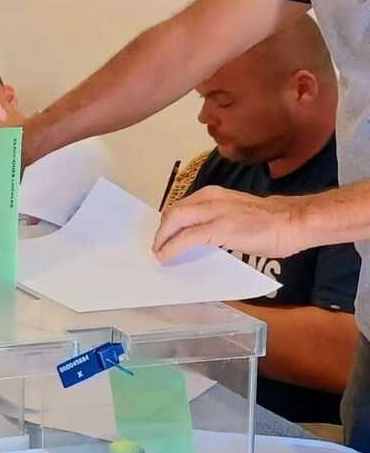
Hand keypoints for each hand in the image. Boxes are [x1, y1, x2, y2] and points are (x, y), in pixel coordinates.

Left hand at [152, 186, 306, 263]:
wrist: (295, 221)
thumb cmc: (272, 221)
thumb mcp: (236, 213)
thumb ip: (217, 219)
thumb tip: (202, 234)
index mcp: (213, 195)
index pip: (182, 206)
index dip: (169, 222)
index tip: (163, 235)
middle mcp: (210, 198)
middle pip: (172, 212)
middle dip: (161, 231)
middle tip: (158, 246)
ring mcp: (214, 212)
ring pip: (174, 221)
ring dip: (162, 239)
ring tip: (160, 253)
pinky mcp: (218, 229)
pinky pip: (186, 238)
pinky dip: (172, 248)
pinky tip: (166, 257)